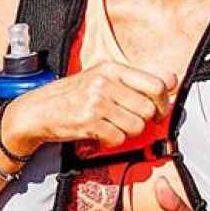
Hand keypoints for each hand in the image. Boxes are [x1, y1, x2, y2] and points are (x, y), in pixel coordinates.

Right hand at [2, 62, 176, 155]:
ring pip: (136, 127)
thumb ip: (138, 80)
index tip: (158, 111)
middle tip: (127, 121)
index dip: (163, 102)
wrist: (36, 110)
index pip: (156, 85)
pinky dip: (111, 141)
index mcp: (111, 68)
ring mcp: (96, 102)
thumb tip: (173, 79)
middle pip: (148, 110)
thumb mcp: (103, 78)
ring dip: (127, 133)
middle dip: (142, 121)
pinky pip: (118, 139)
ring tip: (111, 127)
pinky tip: (100, 134)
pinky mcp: (88, 122)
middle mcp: (105, 82)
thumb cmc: (71, 95)